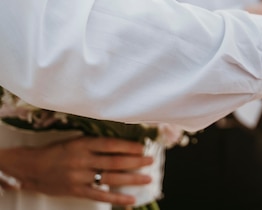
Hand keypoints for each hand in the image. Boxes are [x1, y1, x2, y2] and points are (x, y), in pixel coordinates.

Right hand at [0, 137, 152, 205]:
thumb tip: (123, 144)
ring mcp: (80, 176)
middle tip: (151, 161)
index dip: (128, 146)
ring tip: (147, 178)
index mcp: (83, 144)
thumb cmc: (57, 151)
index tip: (142, 148)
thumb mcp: (76, 140)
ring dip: (131, 179)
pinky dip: (116, 198)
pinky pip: (100, 195)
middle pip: (114, 162)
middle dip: (135, 162)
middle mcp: (82, 160)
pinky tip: (130, 200)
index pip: (110, 144)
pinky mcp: (77, 190)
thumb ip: (96, 143)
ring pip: (110, 178)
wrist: (32, 167)